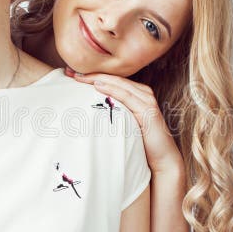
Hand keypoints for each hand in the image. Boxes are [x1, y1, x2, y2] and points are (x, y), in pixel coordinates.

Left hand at [67, 69, 182, 173]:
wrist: (162, 158)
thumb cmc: (141, 142)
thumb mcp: (124, 124)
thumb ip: (113, 113)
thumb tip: (88, 112)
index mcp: (137, 93)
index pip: (112, 80)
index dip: (93, 75)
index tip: (71, 75)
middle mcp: (143, 93)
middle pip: (114, 79)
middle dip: (92, 74)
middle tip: (70, 73)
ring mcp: (147, 100)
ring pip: (120, 84)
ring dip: (99, 79)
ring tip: (80, 77)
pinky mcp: (148, 110)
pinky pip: (127, 96)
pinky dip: (112, 90)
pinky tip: (98, 86)